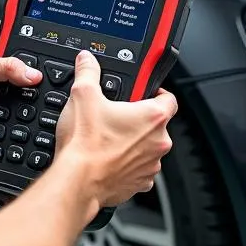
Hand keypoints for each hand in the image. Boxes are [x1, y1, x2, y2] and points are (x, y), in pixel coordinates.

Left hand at [0, 22, 42, 151]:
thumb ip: (8, 67)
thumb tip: (33, 74)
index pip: (14, 32)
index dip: (30, 31)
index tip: (48, 33)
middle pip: (24, 63)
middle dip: (31, 69)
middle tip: (36, 72)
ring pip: (23, 89)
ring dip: (24, 95)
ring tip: (25, 94)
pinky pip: (18, 111)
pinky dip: (19, 113)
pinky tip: (19, 112)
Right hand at [54, 49, 177, 208]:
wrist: (77, 182)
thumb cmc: (85, 144)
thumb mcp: (83, 95)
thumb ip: (88, 72)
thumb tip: (87, 61)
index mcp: (153, 117)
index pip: (169, 98)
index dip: (156, 92)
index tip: (144, 93)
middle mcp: (158, 142)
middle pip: (156, 124)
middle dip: (138, 119)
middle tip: (116, 116)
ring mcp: (150, 165)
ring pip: (147, 148)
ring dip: (133, 143)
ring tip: (108, 138)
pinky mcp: (139, 184)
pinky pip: (138, 169)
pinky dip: (127, 164)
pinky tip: (108, 159)